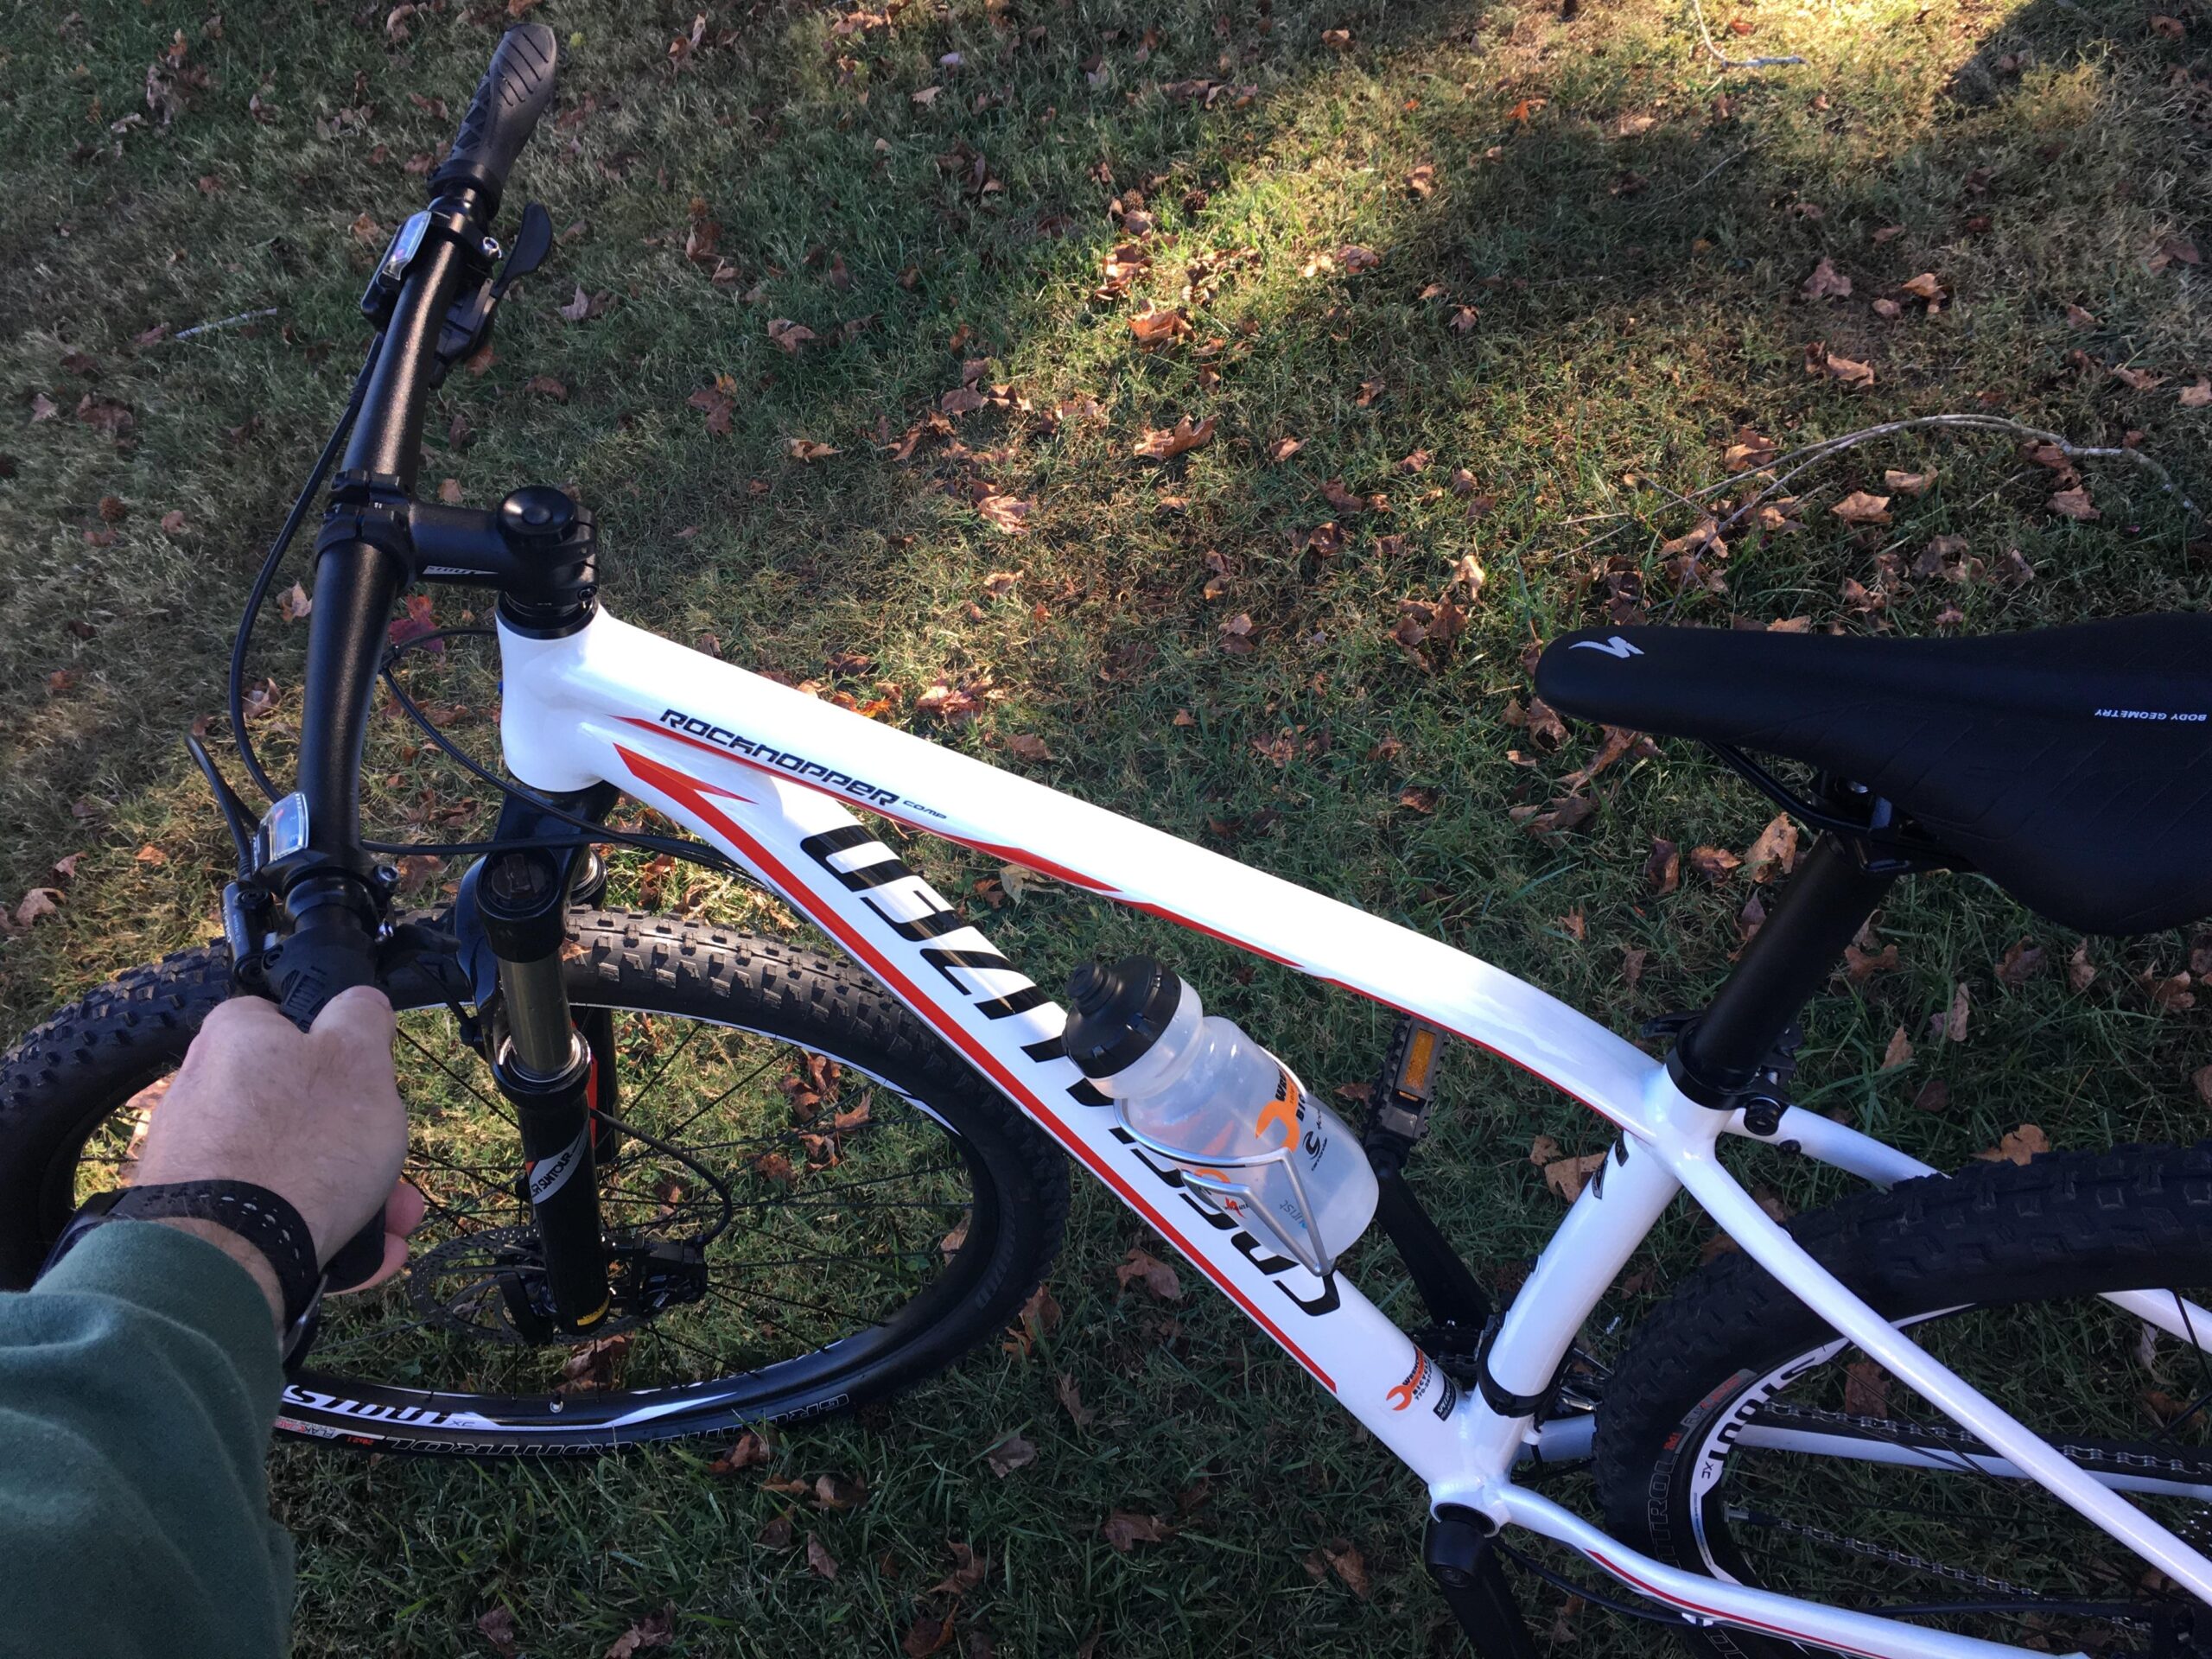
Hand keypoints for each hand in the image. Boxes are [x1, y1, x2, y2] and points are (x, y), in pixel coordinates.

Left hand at [135, 988, 425, 1327]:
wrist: (228, 1256)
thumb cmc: (301, 1146)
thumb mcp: (358, 1058)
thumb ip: (362, 1017)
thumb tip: (359, 1003)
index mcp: (235, 1037)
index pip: (288, 1021)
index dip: (339, 1051)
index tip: (370, 1085)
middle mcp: (204, 1090)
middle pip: (301, 1107)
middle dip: (361, 1145)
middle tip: (397, 1176)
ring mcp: (196, 1157)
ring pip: (294, 1166)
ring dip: (352, 1195)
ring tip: (393, 1230)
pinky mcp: (197, 1214)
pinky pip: (269, 1213)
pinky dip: (316, 1231)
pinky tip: (360, 1257)